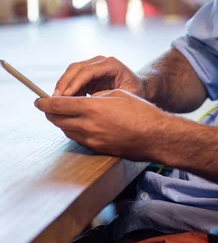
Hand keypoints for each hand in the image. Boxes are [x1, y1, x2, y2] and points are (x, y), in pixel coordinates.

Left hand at [35, 89, 167, 158]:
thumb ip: (96, 97)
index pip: (58, 105)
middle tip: (48, 106)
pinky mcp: (96, 148)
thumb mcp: (117, 94)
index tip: (38, 100)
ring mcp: (91, 139)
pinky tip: (78, 123)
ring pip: (65, 130)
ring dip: (61, 121)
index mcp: (92, 108)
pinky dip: (72, 129)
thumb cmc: (141, 112)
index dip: (45, 102)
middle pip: (57, 120)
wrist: (154, 136)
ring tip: (64, 113)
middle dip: (49, 112)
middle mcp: (88, 125)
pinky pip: (77, 138)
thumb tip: (85, 99)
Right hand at [53, 56, 144, 97]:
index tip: (66, 97)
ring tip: (55, 101)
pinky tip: (62, 100)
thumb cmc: (135, 92)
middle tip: (55, 100)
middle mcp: (100, 61)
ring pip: (71, 71)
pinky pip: (72, 77)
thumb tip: (88, 103)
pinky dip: (65, 88)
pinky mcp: (87, 72)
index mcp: (111, 64)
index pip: (88, 71)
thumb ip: (108, 97)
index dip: (75, 83)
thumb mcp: (126, 96)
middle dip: (64, 84)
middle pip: (76, 68)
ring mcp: (93, 65)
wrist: (138, 86)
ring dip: (62, 85)